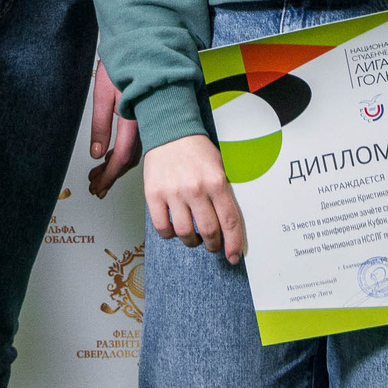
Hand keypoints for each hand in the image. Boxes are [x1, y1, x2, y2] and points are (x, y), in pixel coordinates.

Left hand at [86, 60, 141, 196]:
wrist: (143, 42)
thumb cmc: (123, 62)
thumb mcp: (103, 93)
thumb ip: (101, 125)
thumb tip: (97, 154)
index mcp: (136, 118)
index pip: (123, 156)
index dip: (109, 175)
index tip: (97, 187)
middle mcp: (147, 123)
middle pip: (130, 160)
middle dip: (110, 176)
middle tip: (95, 187)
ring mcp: (150, 120)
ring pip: (134, 152)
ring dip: (116, 166)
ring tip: (97, 175)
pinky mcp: (149, 116)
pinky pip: (139, 141)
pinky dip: (123, 152)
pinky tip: (111, 155)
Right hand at [142, 135, 244, 263]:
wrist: (170, 130)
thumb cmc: (196, 150)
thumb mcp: (220, 166)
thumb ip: (223, 193)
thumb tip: (229, 224)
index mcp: (216, 181)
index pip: (229, 221)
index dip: (233, 243)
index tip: (233, 256)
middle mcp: (195, 189)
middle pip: (209, 231)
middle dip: (213, 245)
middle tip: (213, 245)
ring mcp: (173, 193)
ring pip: (185, 233)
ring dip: (192, 241)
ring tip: (193, 237)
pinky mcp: (153, 194)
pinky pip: (162, 227)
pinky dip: (169, 234)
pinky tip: (174, 229)